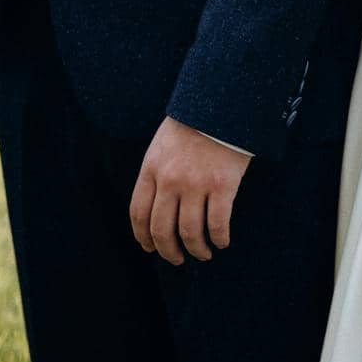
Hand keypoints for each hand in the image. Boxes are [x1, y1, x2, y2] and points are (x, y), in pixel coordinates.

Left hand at [130, 117, 250, 263]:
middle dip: (168, 251)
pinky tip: (222, 241)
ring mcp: (196, 183)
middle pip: (162, 230)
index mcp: (151, 167)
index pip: (138, 213)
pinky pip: (218, 224)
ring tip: (203, 253)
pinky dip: (219, 238)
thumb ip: (157, 172)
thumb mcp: (163, 143)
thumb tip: (155, 207)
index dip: (143, 237)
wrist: (223, 102)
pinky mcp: (222, 185)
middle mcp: (170, 179)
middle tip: (177, 259)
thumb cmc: (194, 122)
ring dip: (197, 250)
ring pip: (190, 233)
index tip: (150, 248)